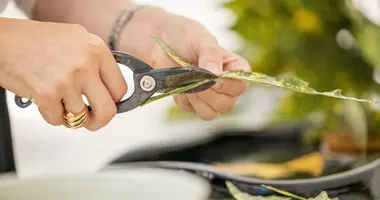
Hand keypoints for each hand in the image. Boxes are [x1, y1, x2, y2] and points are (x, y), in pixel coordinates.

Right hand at [0, 18, 126, 130]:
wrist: (3, 41)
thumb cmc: (36, 40)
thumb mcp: (77, 39)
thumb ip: (96, 61)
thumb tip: (110, 86)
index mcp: (96, 50)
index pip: (120, 88)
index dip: (114, 101)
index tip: (109, 104)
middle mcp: (85, 65)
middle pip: (108, 110)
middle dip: (99, 120)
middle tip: (92, 120)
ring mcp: (67, 80)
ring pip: (80, 117)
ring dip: (70, 115)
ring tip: (60, 102)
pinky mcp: (47, 94)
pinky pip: (58, 120)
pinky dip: (52, 116)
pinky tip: (46, 101)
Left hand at [119, 6, 250, 119]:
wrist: (154, 40)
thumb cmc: (181, 34)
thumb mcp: (200, 38)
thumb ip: (211, 55)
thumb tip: (216, 74)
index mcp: (231, 66)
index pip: (242, 84)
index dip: (230, 86)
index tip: (214, 80)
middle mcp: (222, 83)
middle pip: (227, 104)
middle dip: (210, 95)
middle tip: (196, 80)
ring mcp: (206, 94)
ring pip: (211, 113)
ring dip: (197, 100)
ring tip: (186, 82)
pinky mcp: (189, 101)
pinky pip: (191, 110)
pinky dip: (183, 100)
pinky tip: (178, 85)